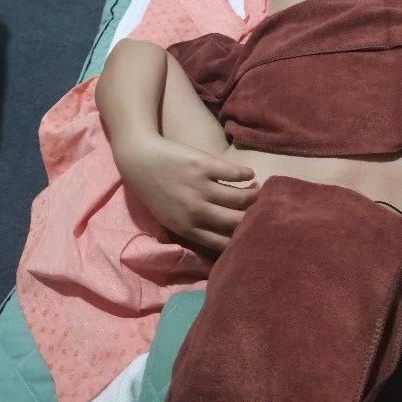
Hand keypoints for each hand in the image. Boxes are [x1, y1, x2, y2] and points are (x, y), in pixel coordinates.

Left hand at [114, 134, 259, 253]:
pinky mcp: (204, 165)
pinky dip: (247, 175)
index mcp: (187, 228)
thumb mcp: (170, 218)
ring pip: (240, 198)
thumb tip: (224, 236)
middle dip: (253, 217)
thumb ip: (194, 227)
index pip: (223, 242)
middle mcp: (195, 211)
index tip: (252, 232)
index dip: (241, 239)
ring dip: (254, 194)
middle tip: (261, 209)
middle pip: (236, 221)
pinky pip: (235, 173)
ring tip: (257, 190)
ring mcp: (200, 187)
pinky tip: (250, 174)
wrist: (140, 159)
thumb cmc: (155, 191)